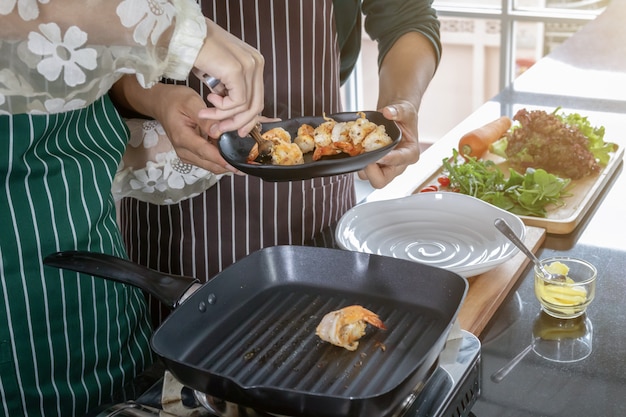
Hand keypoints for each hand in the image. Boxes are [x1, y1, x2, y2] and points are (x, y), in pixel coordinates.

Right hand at [152, 84, 240, 174]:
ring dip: (226, 162)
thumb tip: (219, 132)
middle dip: (229, 165)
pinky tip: (233, 152)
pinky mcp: (191, 153)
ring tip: (244, 157)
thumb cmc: (175, 100)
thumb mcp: (191, 103)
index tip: (239, 165)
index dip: (224, 160)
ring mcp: (187, 154)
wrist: (161, 103)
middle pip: (210, 164)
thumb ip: (205, 119)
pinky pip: (208, 160)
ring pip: (211, 165)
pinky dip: (221, 158)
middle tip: (249, 162)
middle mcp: (183, 151)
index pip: (206, 153)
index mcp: (182, 138)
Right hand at [193, 18, 264, 137]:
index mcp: (255, 62)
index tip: (238, 131)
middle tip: (220, 129)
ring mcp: (250, 65)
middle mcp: (256, 62)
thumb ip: (230, 91)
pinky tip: (209, 99)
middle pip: (256, 104)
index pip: (258, 97)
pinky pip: (237, 102)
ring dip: (224, 116)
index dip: (248, 118)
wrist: (183, 35)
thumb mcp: (220, 75)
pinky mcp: (238, 70)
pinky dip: (222, 108)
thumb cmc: (197, 53)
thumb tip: (234, 115)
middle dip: (238, 123)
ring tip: (206, 114)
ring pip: (246, 106)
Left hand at [358, 100, 420, 187]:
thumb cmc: (405, 118)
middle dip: (369, 171)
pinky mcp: (372, 164)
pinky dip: (355, 159)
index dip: (387, 160)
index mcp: (409, 154)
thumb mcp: (406, 110)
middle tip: (363, 154)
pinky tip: (353, 147)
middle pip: (381, 181)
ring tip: (358, 147)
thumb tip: (387, 112)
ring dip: (360, 163)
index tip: (377, 155)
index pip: (399, 163)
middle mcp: (396, 165)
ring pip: (367, 176)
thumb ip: (399, 111)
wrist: (396, 119)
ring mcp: (383, 167)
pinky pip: (361, 168)